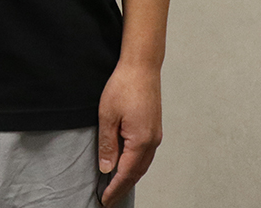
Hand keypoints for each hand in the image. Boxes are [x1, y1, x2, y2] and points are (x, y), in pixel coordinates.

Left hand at [96, 61, 162, 206]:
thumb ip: (107, 145)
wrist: (142, 66)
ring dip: (130, 177)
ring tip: (116, 186)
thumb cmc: (124, 86)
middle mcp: (152, 141)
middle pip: (136, 173)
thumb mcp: (107, 116)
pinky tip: (127, 165)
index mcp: (141, 141)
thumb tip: (107, 169)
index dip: (114, 189)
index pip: (125, 173)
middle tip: (109, 199)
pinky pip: (146, 154)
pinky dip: (136, 165)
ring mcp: (155, 134)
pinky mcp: (154, 128)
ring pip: (143, 165)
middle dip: (122, 187)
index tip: (104, 200)